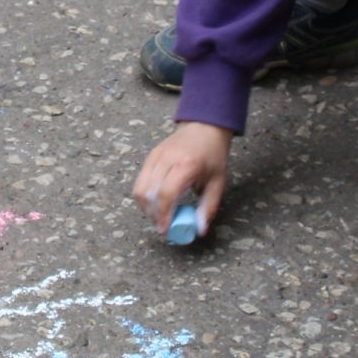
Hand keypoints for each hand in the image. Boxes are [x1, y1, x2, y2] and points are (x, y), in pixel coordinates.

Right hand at [132, 121, 232, 237]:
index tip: (165, 230)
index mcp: (186, 165)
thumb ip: (209, 207)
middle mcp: (166, 160)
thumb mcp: (218, 182)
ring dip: (145, 207)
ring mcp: (155, 157)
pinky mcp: (149, 157)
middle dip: (152, 214)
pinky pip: (140, 181)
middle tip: (162, 226)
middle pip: (148, 193)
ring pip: (139, 188)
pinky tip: (155, 203)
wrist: (204, 127)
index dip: (163, 215)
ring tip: (157, 216)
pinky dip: (144, 196)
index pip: (166, 194)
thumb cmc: (212, 155)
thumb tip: (199, 230)